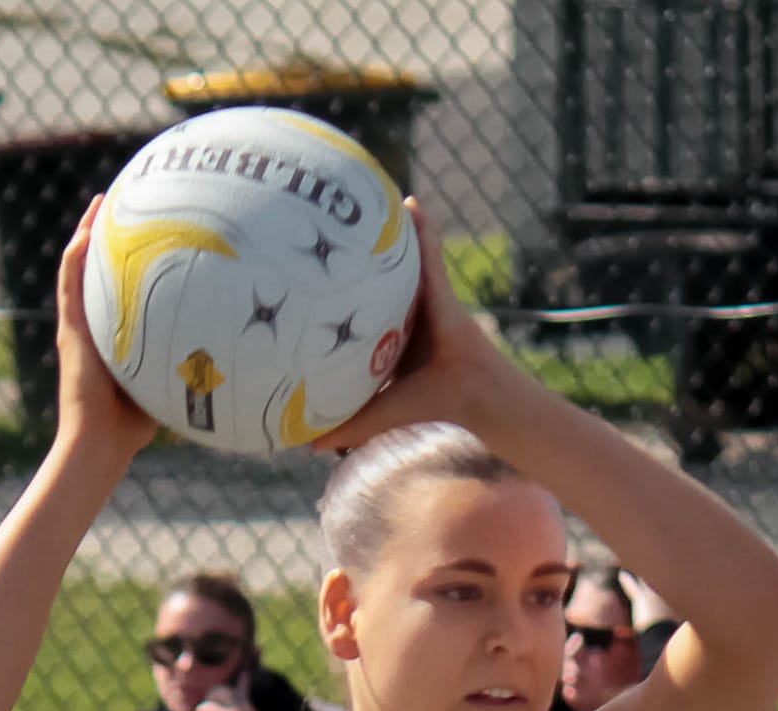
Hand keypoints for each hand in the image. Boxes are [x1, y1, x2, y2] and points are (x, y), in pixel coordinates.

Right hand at [54, 195, 157, 463]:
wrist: (100, 442)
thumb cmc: (133, 425)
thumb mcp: (164, 381)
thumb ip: (182, 360)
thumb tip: (227, 350)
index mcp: (110, 336)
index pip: (119, 290)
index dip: (130, 262)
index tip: (148, 234)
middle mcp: (91, 326)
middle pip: (97, 271)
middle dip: (108, 237)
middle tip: (123, 204)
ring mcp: (77, 326)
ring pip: (78, 269)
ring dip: (88, 234)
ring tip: (101, 203)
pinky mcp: (69, 332)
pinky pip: (70, 286)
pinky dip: (76, 258)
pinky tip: (86, 233)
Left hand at [311, 198, 514, 453]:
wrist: (471, 394)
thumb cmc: (431, 403)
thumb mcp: (381, 409)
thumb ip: (348, 422)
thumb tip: (306, 444)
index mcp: (389, 334)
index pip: (358, 307)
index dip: (335, 293)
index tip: (307, 277)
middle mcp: (405, 310)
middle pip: (376, 274)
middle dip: (358, 250)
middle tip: (328, 225)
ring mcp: (425, 296)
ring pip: (403, 258)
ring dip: (390, 229)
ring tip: (366, 198)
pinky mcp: (441, 289)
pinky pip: (429, 253)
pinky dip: (422, 229)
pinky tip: (409, 203)